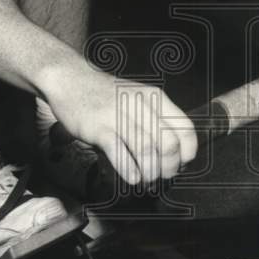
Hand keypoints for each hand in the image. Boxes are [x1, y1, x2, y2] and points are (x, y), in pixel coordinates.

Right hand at [46, 65, 197, 186]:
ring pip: (146, 150)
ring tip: (147, 180)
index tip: (180, 164)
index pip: (186, 129)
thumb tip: (175, 153)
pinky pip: (119, 152)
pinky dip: (128, 169)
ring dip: (150, 172)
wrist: (71, 79)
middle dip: (169, 167)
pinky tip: (131, 178)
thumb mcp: (139, 98)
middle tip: (162, 176)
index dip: (187, 153)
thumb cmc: (108, 95)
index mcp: (156, 98)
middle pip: (169, 143)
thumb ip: (156, 120)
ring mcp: (119, 115)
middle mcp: (141, 105)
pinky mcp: (99, 127)